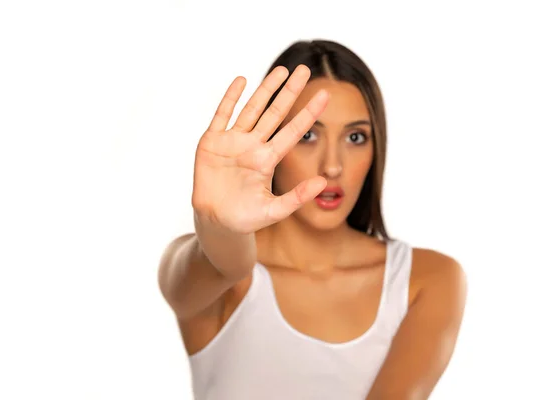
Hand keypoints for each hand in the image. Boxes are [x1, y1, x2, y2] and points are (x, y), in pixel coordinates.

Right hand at [191, 65, 328, 233]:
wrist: (216, 221)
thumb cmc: (246, 218)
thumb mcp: (274, 210)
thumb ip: (297, 197)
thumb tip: (322, 182)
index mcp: (268, 159)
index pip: (293, 131)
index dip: (308, 113)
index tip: (325, 95)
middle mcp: (253, 145)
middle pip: (275, 113)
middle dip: (289, 91)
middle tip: (305, 69)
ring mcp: (233, 141)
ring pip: (252, 109)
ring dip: (265, 89)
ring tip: (281, 70)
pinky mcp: (212, 141)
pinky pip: (222, 115)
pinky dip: (230, 98)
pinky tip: (242, 80)